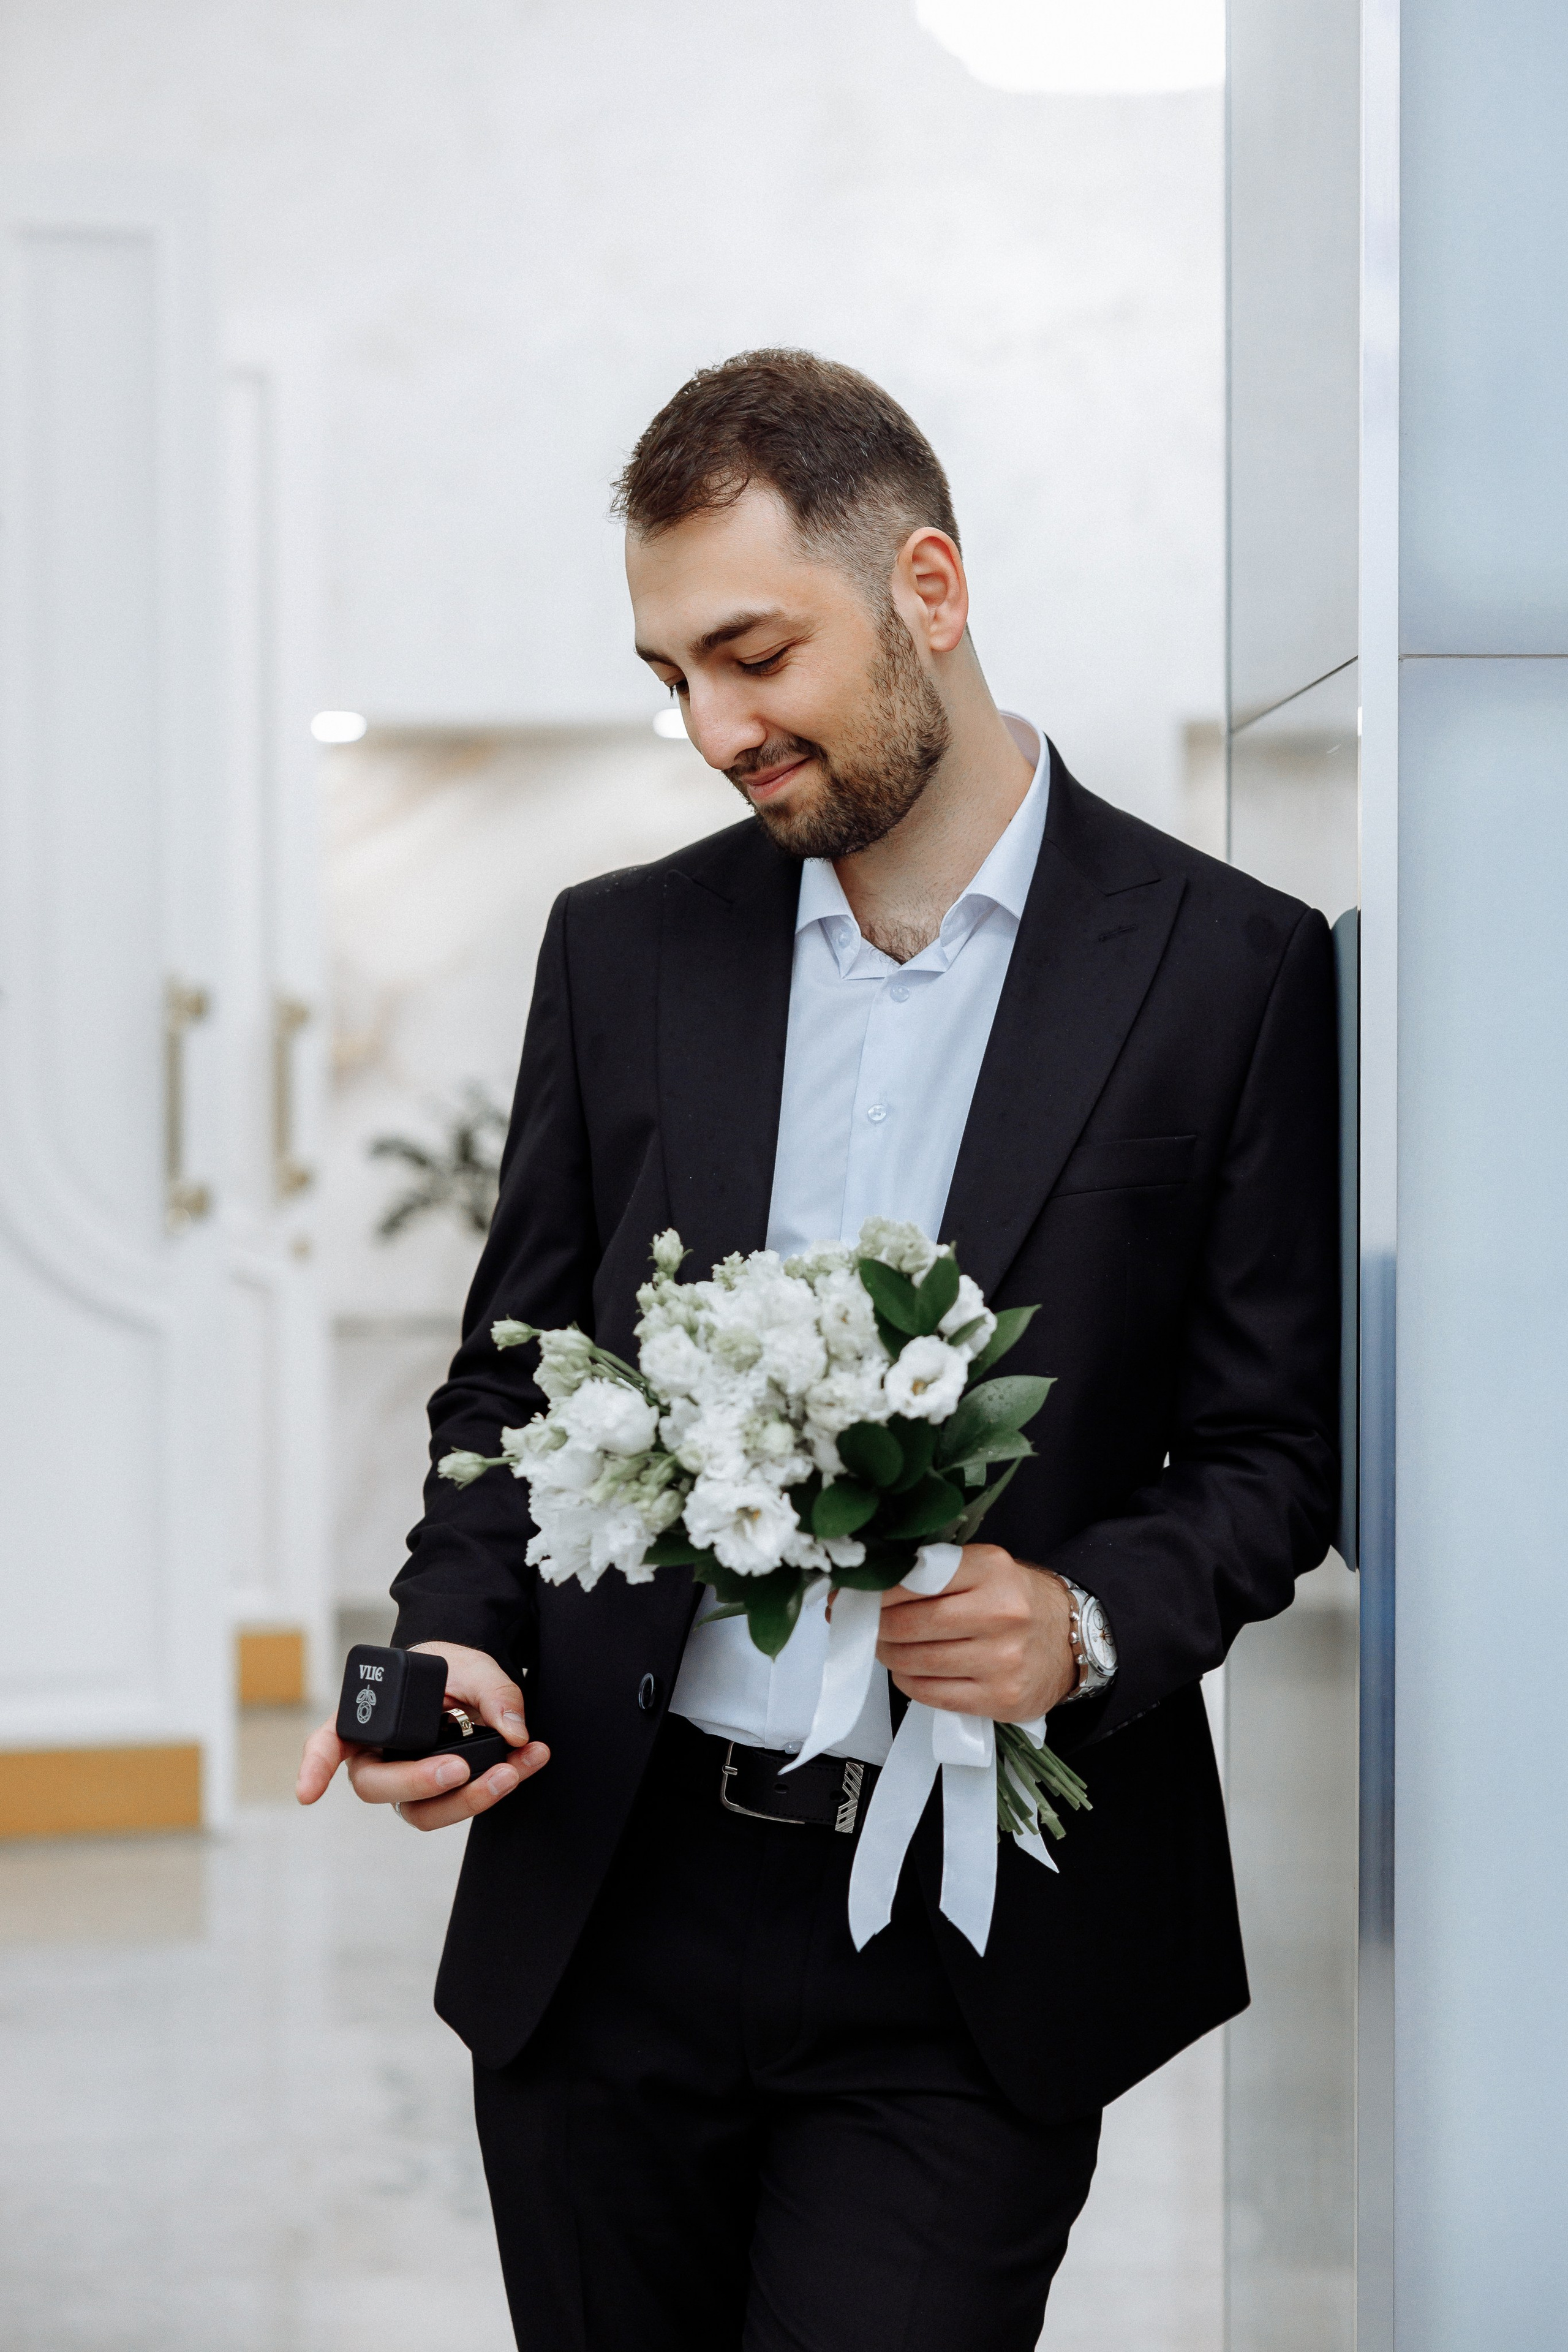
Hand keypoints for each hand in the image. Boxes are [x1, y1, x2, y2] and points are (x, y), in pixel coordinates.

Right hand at [295, 1640, 549, 1829]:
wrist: (469, 1679)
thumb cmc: (449, 1670)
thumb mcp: (470, 1665)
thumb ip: (492, 1691)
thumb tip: (514, 1731)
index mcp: (365, 1720)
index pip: (328, 1744)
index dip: (314, 1768)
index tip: (307, 1793)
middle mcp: (379, 1757)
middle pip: (380, 1786)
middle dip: (420, 1784)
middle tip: (460, 1769)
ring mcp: (409, 1781)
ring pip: (423, 1811)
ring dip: (470, 1798)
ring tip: (512, 1770)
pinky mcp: (443, 1794)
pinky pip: (461, 1802)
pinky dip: (500, 1786)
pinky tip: (529, 1761)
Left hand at [876, 1544, 1077, 1720]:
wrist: (1069, 1640)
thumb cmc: (1015, 1602)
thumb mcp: (984, 1569)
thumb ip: (936, 1572)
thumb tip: (872, 1587)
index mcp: (991, 1570)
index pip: (916, 1579)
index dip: (879, 1591)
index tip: (860, 1595)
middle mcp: (1000, 1613)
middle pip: (910, 1623)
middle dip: (878, 1626)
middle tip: (868, 1624)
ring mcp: (1002, 1659)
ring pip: (916, 1661)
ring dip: (890, 1655)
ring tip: (887, 1646)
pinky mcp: (1000, 1698)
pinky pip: (931, 1694)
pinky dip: (909, 1682)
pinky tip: (910, 1671)